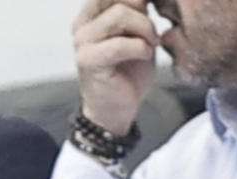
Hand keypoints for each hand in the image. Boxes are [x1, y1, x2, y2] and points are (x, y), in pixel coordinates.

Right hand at [73, 0, 157, 137]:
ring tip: (151, 45)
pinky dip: (140, 48)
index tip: (150, 12)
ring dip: (144, 29)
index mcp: (91, 15)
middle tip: (154, 35)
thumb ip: (137, 14)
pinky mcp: (89, 61)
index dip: (136, 0)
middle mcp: (82, 25)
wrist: (116, 110)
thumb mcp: (136, 36)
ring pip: (119, 16)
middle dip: (143, 14)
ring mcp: (82, 42)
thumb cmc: (128, 74)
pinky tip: (146, 56)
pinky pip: (119, 44)